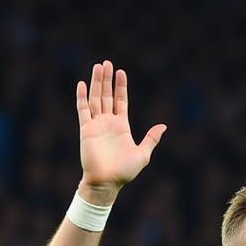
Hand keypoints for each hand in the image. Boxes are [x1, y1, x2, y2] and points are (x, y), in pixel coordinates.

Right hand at [76, 60, 165, 202]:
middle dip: (107, 79)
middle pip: (106, 95)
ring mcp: (96, 125)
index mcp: (122, 127)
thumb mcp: (143, 154)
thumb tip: (163, 126)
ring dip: (96, 83)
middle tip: (107, 63)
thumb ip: (151, 139)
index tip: (121, 72)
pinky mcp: (86, 130)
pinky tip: (82, 84)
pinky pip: (83, 110)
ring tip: (98, 67)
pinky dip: (82, 97)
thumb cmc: (125, 172)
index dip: (120, 87)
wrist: (106, 183)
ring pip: (95, 99)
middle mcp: (108, 123)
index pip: (120, 101)